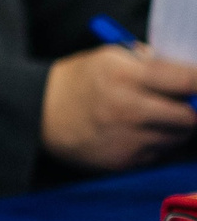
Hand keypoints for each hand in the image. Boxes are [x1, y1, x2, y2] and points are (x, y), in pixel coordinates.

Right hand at [42, 45, 196, 172]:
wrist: (39, 113)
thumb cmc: (80, 81)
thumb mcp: (109, 58)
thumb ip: (150, 63)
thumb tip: (192, 75)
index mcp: (122, 74)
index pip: (185, 80)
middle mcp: (127, 108)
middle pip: (189, 115)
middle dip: (191, 109)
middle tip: (184, 103)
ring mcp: (126, 138)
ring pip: (177, 137)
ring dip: (175, 128)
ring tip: (155, 116)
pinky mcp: (124, 161)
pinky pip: (159, 153)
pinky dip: (156, 143)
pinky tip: (136, 133)